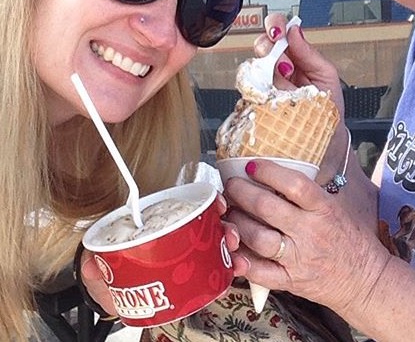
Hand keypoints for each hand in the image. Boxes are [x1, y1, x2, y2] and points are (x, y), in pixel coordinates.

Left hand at [77, 193, 240, 315]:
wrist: (117, 297)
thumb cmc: (112, 273)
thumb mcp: (100, 268)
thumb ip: (93, 266)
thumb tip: (93, 265)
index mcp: (156, 224)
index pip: (185, 206)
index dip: (206, 202)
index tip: (218, 205)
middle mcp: (177, 233)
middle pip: (209, 223)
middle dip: (226, 226)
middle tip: (230, 237)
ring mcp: (189, 252)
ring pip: (217, 242)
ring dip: (230, 247)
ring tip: (235, 259)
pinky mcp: (196, 272)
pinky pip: (217, 264)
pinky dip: (228, 266)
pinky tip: (234, 270)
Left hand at [224, 159, 388, 315]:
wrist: (365, 279)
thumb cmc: (349, 239)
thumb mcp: (335, 207)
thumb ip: (309, 193)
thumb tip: (276, 172)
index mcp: (324, 209)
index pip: (295, 184)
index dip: (270, 172)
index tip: (253, 165)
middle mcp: (310, 232)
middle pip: (267, 207)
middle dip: (242, 192)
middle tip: (232, 184)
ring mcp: (298, 258)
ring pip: (258, 238)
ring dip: (237, 222)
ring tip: (229, 212)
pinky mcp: (290, 281)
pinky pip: (259, 272)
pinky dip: (241, 261)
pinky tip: (231, 248)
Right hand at [256, 13, 344, 114]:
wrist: (324, 138)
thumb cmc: (327, 107)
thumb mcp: (326, 76)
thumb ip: (310, 53)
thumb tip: (295, 31)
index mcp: (296, 55)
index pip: (280, 31)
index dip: (276, 26)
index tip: (278, 33)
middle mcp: (278, 66)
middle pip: (262, 44)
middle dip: (269, 47)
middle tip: (284, 62)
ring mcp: (266, 82)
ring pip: (253, 63)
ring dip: (267, 69)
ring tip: (285, 82)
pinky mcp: (257, 99)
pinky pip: (249, 86)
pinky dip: (258, 86)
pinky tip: (272, 93)